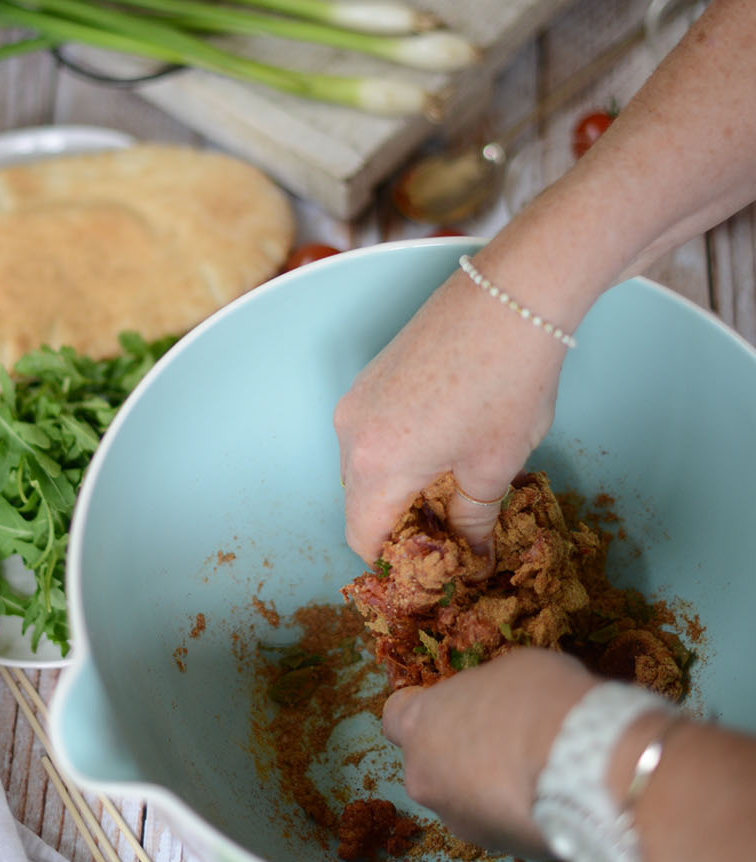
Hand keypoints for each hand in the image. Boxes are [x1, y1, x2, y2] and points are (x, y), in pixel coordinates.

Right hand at [333, 270, 566, 563]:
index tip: (436, 567)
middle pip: (360, 502)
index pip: (362, 538)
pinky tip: (445, 441)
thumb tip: (471, 554)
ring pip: (366, 466)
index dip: (397, 563)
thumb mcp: (495, 465)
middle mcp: (351, 432)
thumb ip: (473, 519)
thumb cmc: (507, 382)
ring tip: (454, 483)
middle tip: (453, 530)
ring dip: (400, 485)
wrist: (512, 294)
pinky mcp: (372, 373)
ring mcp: (357, 397)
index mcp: (375, 465)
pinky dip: (398, 450)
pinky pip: (372, 431)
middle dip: (400, 524)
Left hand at [381, 649, 597, 852]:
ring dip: (483, 790)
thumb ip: (485, 693)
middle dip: (456, 755)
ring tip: (529, 774)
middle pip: (428, 763)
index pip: (396, 719)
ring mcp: (453, 817)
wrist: (583, 765)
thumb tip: (493, 703)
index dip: (422, 713)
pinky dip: (511, 814)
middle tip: (500, 742)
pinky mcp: (489, 846)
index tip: (447, 710)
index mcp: (419, 722)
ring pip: (459, 800)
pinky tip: (543, 798)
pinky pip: (494, 825)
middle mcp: (422, 775)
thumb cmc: (541, 701)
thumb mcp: (510, 669)